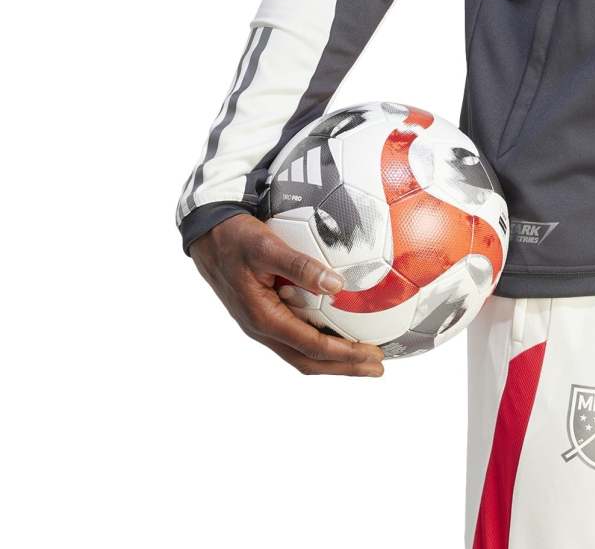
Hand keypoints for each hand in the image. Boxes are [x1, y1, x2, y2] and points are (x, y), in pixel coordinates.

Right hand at [189, 213, 384, 377]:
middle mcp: (262, 329)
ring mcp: (262, 324)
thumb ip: (300, 266)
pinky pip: (295, 337)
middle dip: (344, 367)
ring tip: (364, 359)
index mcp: (263, 318)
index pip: (312, 346)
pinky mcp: (264, 315)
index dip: (345, 354)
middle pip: (308, 361)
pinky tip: (338, 333)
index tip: (373, 354)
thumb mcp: (267, 247)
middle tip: (378, 367)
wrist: (207, 237)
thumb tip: (337, 285)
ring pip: (301, 353)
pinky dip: (320, 343)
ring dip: (333, 360)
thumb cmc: (235, 239)